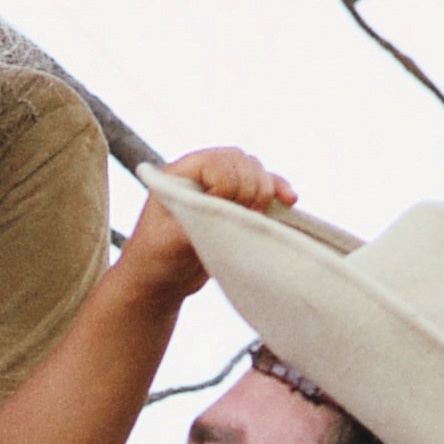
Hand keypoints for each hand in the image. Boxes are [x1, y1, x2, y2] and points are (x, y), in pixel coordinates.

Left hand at [119, 146, 295, 296]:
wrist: (161, 281)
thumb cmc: (155, 259)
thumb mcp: (169, 242)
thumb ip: (196, 222)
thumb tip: (227, 209)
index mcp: (180, 174)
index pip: (218, 164)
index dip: (227, 188)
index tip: (217, 216)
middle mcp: (202, 173)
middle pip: (242, 162)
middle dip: (250, 189)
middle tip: (241, 219)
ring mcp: (220, 186)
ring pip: (255, 171)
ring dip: (265, 191)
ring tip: (258, 216)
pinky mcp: (236, 203)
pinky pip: (264, 186)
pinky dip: (277, 191)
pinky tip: (289, 201)